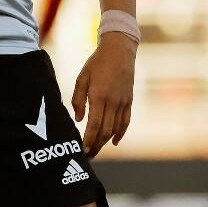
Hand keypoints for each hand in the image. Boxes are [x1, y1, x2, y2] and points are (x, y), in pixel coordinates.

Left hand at [71, 33, 136, 156]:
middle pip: (105, 131)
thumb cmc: (96, 63)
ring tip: (96, 149)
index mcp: (99, 96)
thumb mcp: (82, 78)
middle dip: (96, 145)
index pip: (94, 125)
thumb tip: (78, 119)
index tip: (83, 150)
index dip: (89, 139)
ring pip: (115, 128)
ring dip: (106, 142)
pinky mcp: (129, 100)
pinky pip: (125, 121)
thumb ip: (78, 99)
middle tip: (88, 155)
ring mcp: (123, 102)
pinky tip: (114, 142)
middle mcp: (113, 101)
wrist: (119, 51)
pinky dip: (120, 133)